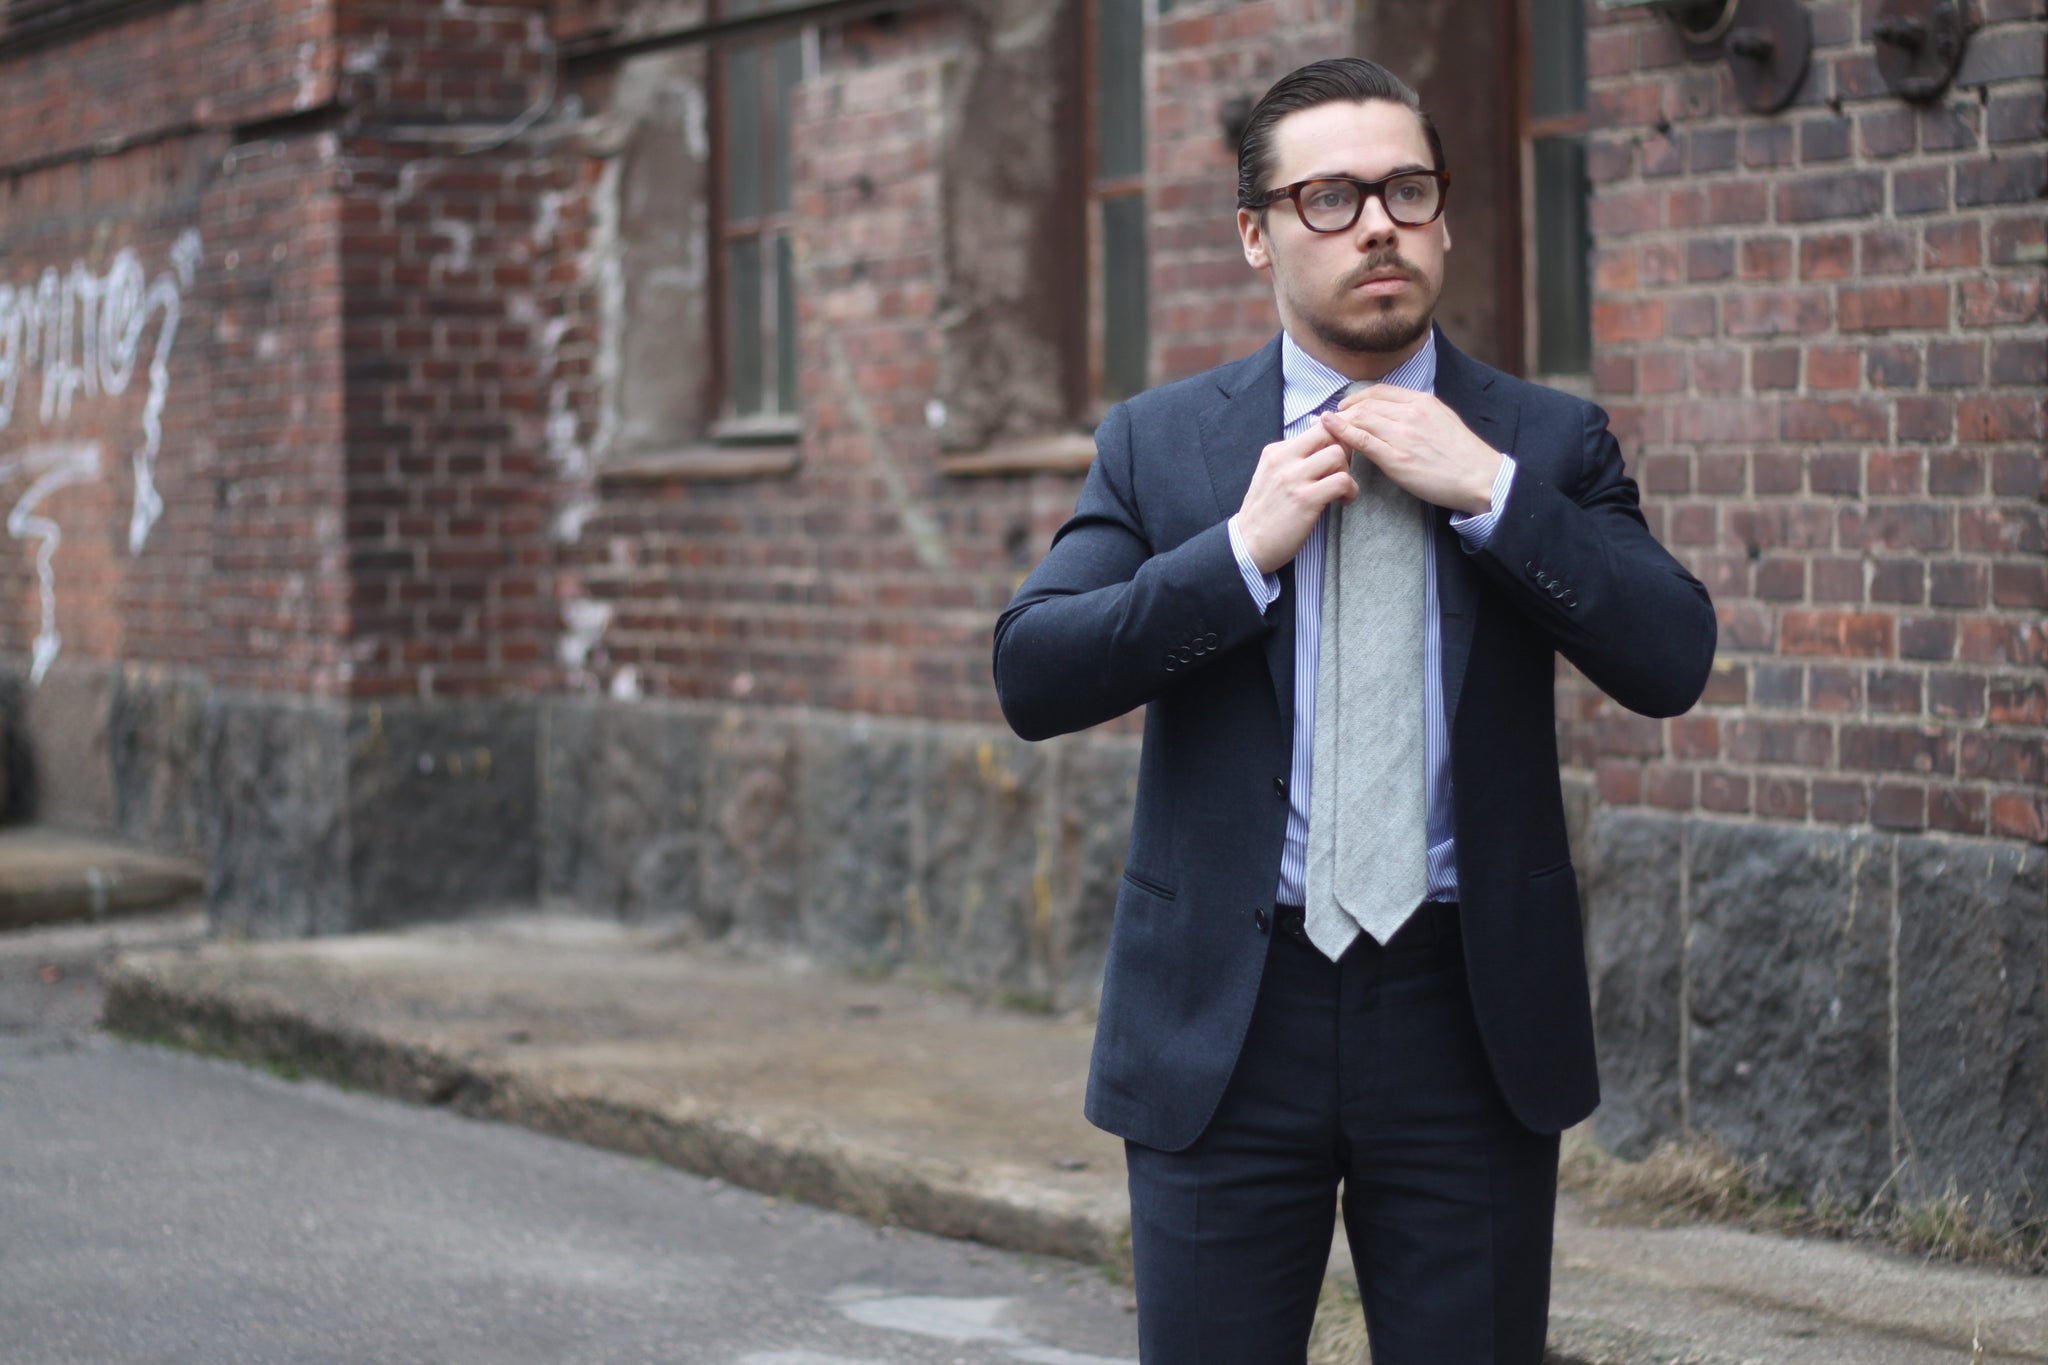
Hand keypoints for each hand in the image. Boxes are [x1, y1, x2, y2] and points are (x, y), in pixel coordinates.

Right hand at [1237, 424, 1359, 573]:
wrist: (1248, 545)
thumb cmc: (1266, 513)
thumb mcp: (1271, 475)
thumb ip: (1293, 456)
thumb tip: (1319, 429)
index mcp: (1275, 452)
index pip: (1318, 427)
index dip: (1336, 439)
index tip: (1338, 458)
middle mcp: (1283, 460)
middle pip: (1329, 433)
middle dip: (1345, 451)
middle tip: (1342, 471)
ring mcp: (1293, 478)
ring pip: (1337, 454)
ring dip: (1347, 472)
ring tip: (1342, 490)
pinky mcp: (1305, 499)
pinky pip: (1342, 481)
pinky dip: (1350, 490)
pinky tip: (1344, 501)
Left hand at [1320, 386, 1501, 514]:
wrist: (1480, 477)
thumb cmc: (1463, 455)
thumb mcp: (1442, 420)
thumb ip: (1419, 412)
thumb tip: (1396, 413)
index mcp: (1423, 401)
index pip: (1380, 392)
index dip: (1357, 397)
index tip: (1346, 406)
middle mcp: (1411, 413)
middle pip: (1366, 404)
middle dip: (1343, 410)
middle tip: (1329, 419)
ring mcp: (1402, 435)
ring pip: (1360, 419)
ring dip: (1339, 422)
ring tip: (1325, 429)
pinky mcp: (1396, 458)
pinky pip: (1361, 440)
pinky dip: (1341, 433)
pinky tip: (1328, 429)